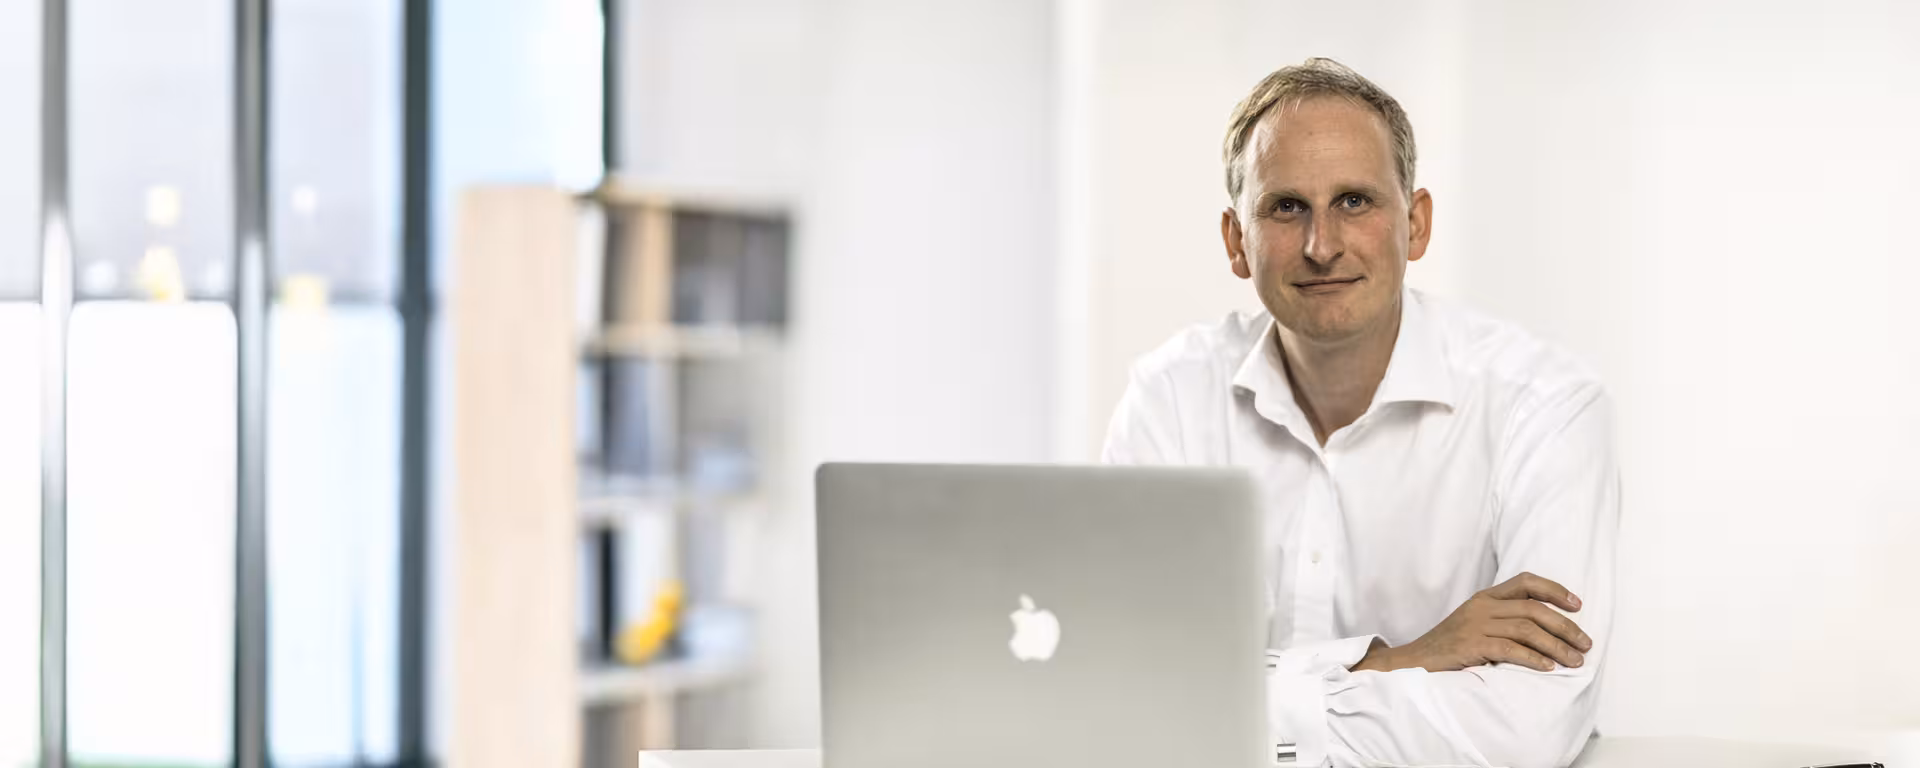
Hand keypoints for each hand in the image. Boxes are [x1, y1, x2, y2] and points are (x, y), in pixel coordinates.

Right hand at [1351, 571, 1591, 672]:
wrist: (1414, 662)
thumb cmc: (1450, 648)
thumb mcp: (1475, 624)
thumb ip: (1503, 620)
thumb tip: (1546, 629)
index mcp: (1485, 597)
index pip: (1525, 582)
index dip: (1555, 590)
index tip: (1578, 605)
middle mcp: (1482, 606)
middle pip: (1533, 608)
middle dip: (1565, 626)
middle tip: (1585, 644)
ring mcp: (1475, 625)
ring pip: (1527, 629)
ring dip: (1557, 646)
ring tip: (1575, 661)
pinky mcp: (1470, 645)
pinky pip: (1510, 649)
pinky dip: (1533, 659)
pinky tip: (1548, 668)